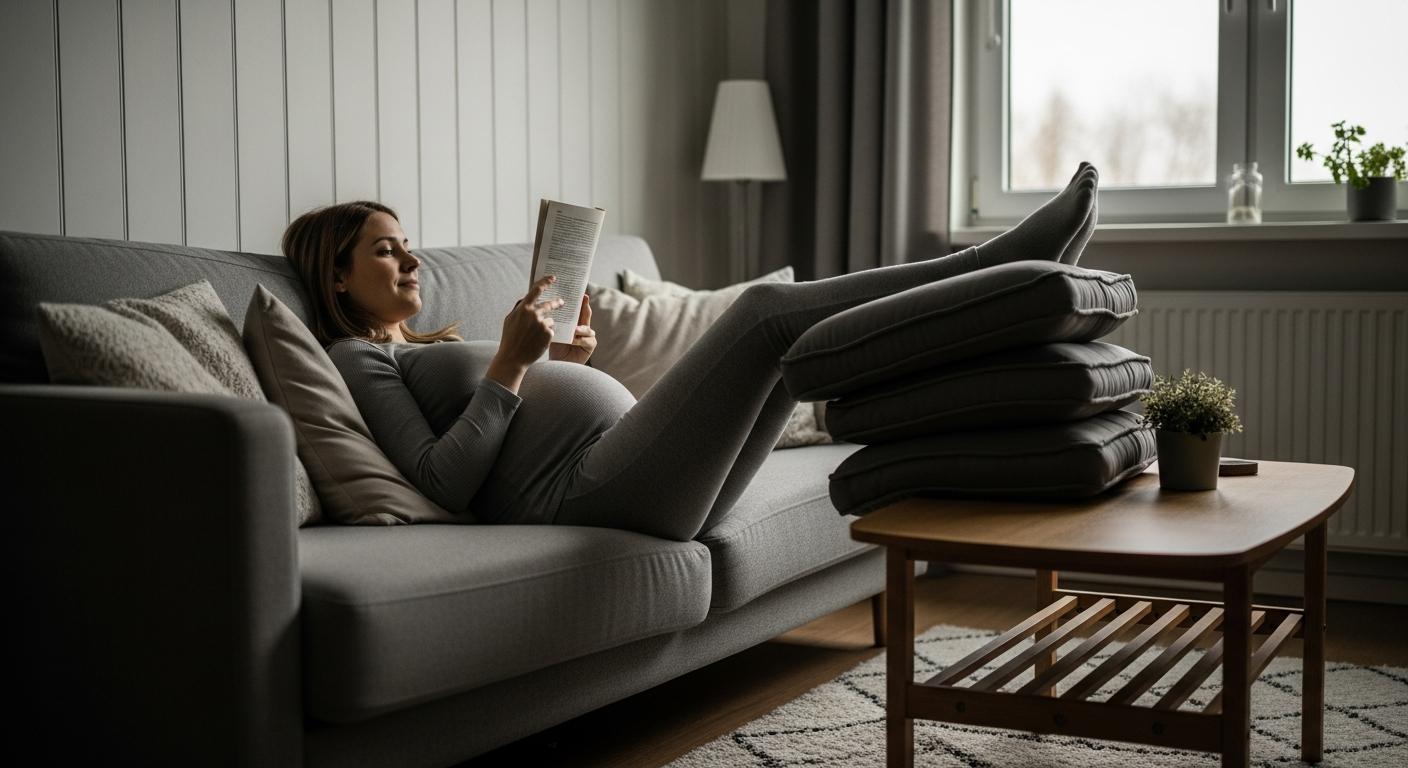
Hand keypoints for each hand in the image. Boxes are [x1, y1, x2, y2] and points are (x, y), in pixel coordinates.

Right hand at [487, 276, 562, 391]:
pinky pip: (551, 330)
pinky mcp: (548, 334)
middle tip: (562, 302)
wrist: (513, 358)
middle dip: (556, 302)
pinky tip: (537, 342)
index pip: (536, 290)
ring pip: (550, 319)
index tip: (553, 278)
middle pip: (549, 304)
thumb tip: (526, 299)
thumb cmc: (509, 339)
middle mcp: (533, 314)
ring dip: (546, 325)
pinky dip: (546, 334)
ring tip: (535, 336)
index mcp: (523, 308)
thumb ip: (519, 308)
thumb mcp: (509, 320)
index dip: (545, 282)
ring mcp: (542, 324)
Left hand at [549, 293, 595, 364]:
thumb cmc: (555, 347)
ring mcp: (588, 336)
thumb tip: (547, 307)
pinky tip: (573, 340)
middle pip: (586, 314)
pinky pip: (587, 340)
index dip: (578, 301)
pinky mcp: (590, 345)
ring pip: (587, 328)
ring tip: (574, 330)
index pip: (576, 310)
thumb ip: (554, 321)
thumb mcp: (553, 331)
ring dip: (581, 328)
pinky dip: (580, 340)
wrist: (558, 364)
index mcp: (573, 322)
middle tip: (584, 298)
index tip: (577, 292)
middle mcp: (582, 327)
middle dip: (585, 306)